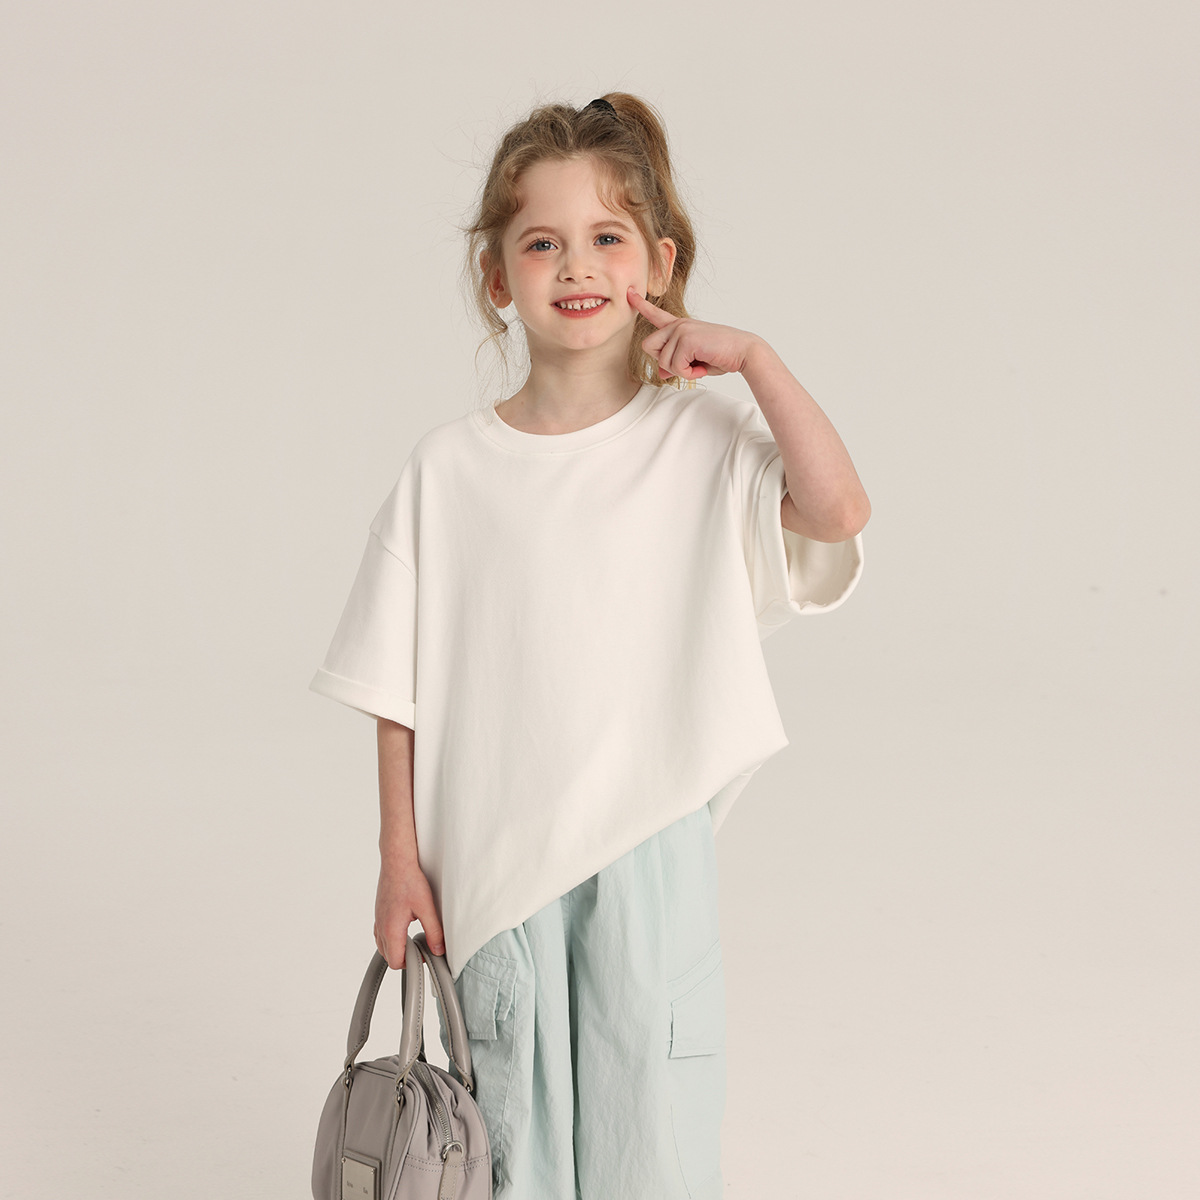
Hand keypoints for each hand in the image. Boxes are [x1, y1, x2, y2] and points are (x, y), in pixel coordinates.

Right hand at [374, 858, 445, 968]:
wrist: (397, 861)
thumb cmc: (410, 880)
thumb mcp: (427, 908)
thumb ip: (434, 931)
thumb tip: (438, 950)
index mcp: (391, 929)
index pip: (395, 962)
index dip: (412, 963)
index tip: (425, 953)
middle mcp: (381, 927)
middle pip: (388, 956)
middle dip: (405, 957)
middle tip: (422, 947)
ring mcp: (378, 919)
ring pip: (383, 946)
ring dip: (397, 948)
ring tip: (414, 939)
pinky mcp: (379, 912)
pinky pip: (381, 934)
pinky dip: (391, 938)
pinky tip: (404, 929)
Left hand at [627, 287, 758, 380]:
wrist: (743, 352)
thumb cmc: (722, 356)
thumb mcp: (693, 362)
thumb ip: (675, 363)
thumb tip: (661, 371)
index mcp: (680, 326)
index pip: (656, 315)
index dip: (641, 305)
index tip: (630, 292)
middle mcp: (678, 325)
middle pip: (648, 347)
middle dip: (663, 362)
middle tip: (686, 364)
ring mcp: (681, 330)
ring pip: (663, 361)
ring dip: (681, 371)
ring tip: (700, 365)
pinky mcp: (686, 339)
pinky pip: (675, 366)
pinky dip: (688, 373)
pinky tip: (702, 367)